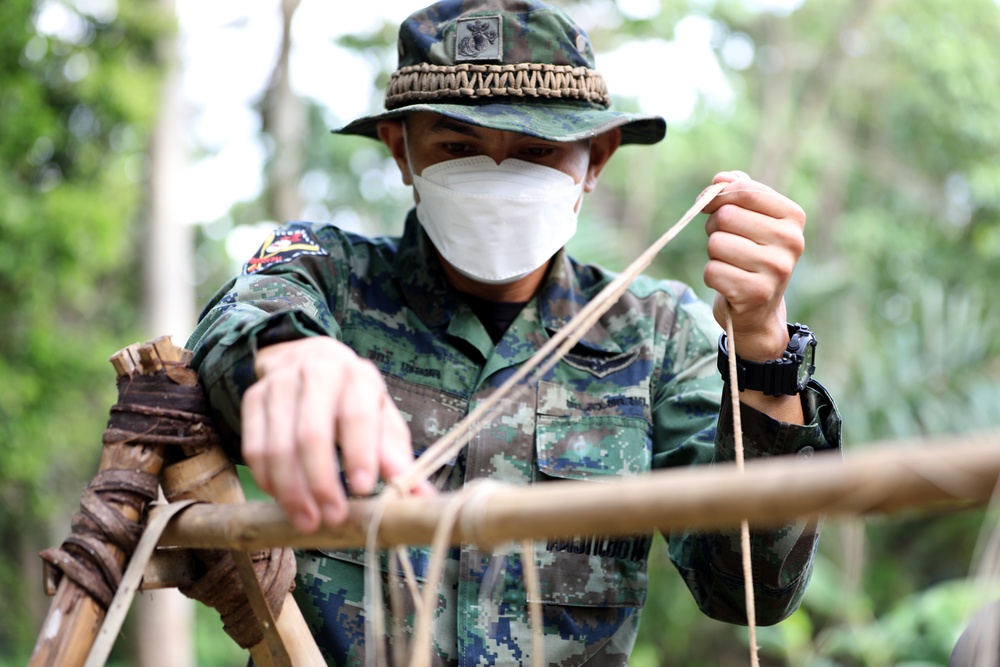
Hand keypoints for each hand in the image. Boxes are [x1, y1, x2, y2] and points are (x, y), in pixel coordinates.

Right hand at [241, 336, 425, 531]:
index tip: (364, 491)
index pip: (357, 416)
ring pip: (277, 445)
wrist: (310, 359)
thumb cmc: (354, 399)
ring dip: (291, 490)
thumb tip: (422, 499)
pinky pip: (253, 446)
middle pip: (311, 435)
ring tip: (307, 521)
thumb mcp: (382, 419)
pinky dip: (267, 479)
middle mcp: (316, 373)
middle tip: (332, 518)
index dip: (360, 454)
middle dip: (321, 483)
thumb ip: (398, 458)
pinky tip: (283, 499)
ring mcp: (280, 384)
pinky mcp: (253, 397)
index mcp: (357, 376)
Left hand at [702, 171, 805, 361]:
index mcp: (793, 217)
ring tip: (731, 264)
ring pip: (716, 243)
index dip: (717, 196)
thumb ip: (738, 192)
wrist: (757, 310)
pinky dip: (712, 277)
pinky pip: (712, 270)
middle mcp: (791, 241)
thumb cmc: (751, 256)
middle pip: (726, 216)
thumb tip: (720, 179)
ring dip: (713, 254)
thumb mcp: (752, 220)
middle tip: (726, 245)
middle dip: (715, 229)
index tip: (710, 206)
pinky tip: (729, 283)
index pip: (744, 190)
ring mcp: (777, 269)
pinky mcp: (757, 293)